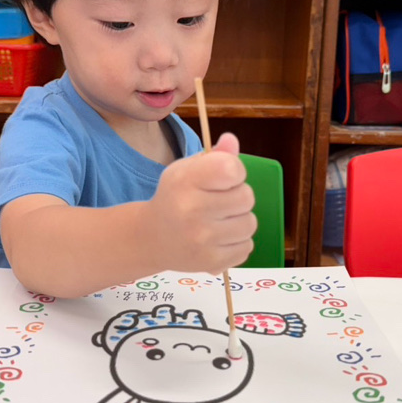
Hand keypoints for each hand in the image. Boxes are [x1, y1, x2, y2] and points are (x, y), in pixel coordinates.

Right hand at [144, 132, 256, 273]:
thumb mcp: (187, 170)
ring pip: (250, 224)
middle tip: (219, 202)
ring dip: (239, 221)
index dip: (235, 172)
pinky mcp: (211, 262)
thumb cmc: (175, 198)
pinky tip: (218, 239)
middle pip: (246, 197)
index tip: (224, 178)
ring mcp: (202, 239)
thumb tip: (232, 140)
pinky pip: (246, 247)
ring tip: (219, 221)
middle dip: (238, 197)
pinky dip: (237, 243)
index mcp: (185, 181)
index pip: (232, 169)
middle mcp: (191, 210)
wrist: (151, 238)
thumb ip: (215, 156)